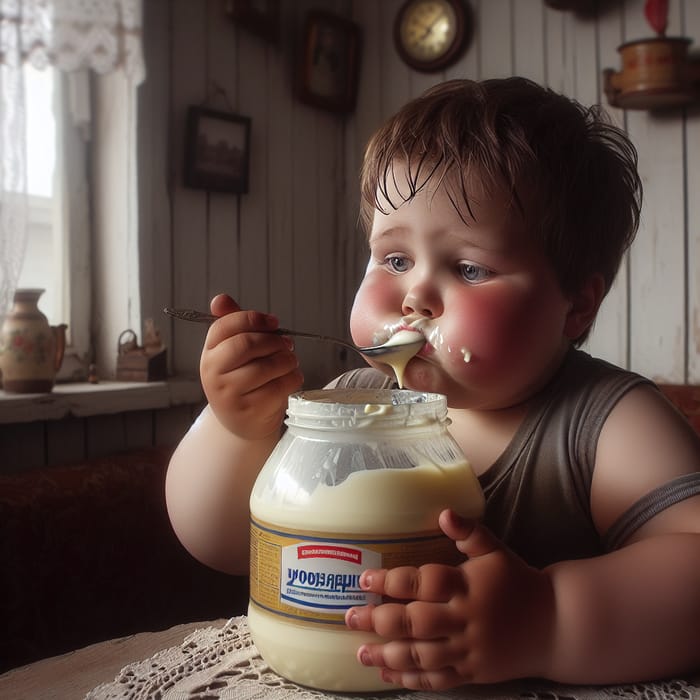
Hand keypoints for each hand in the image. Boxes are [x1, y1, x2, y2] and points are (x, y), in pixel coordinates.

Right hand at [200, 294, 303, 439]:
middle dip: (274, 341)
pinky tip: (292, 378)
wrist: (242, 424)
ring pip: (266, 366)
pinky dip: (293, 378)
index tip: (273, 323)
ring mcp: (229, 395)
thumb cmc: (243, 381)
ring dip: (287, 360)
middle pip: (246, 344)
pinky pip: (278, 387)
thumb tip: (220, 299)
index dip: (253, 319)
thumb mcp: (234, 353)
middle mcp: (213, 375)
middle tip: (287, 344)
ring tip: (290, 362)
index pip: (224, 326)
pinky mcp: (250, 411)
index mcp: (209, 354)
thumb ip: (233, 324)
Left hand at [344, 509, 555, 689]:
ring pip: (421, 656)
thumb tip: (443, 512)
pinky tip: (387, 674)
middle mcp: (464, 619)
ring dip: (387, 655)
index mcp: (467, 585)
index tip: (365, 579)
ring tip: (359, 652)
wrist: (555, 625)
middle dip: (378, 620)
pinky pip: (437, 680)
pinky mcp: (472, 673)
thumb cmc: (517, 582)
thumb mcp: (495, 550)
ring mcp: (468, 649)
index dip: (391, 581)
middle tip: (349, 616)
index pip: (423, 583)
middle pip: (415, 622)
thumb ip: (469, 532)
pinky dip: (410, 679)